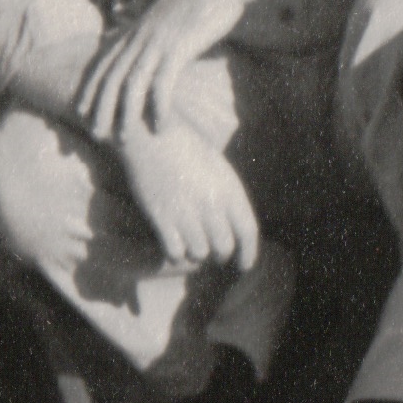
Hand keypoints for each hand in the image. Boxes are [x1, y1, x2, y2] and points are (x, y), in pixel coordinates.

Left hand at [74, 0, 250, 140]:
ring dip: (124, 114)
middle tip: (95, 134)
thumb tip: (148, 39)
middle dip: (99, 108)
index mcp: (135, 28)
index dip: (89, 87)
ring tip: (124, 138)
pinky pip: (162, 83)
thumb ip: (154, 28)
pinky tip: (160, 126)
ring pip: (130, 84)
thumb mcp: (168, 11)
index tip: (80, 110)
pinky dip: (158, 107)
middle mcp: (140, 36)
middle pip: (110, 78)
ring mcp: (158, 42)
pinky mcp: (179, 47)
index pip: (101, 62)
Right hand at [116, 124, 260, 270]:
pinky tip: (172, 246)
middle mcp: (212, 203)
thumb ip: (227, 195)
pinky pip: (174, 251)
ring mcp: (187, 210)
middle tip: (212, 254)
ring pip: (199, 253)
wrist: (153, 136)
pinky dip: (175, 253)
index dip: (249, 254)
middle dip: (219, 255)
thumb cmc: (186, 149)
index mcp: (230, 190)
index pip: (248, 231)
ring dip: (195, 254)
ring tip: (191, 247)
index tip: (244, 266)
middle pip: (224, 247)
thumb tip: (233, 223)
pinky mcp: (161, 216)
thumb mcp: (218, 169)